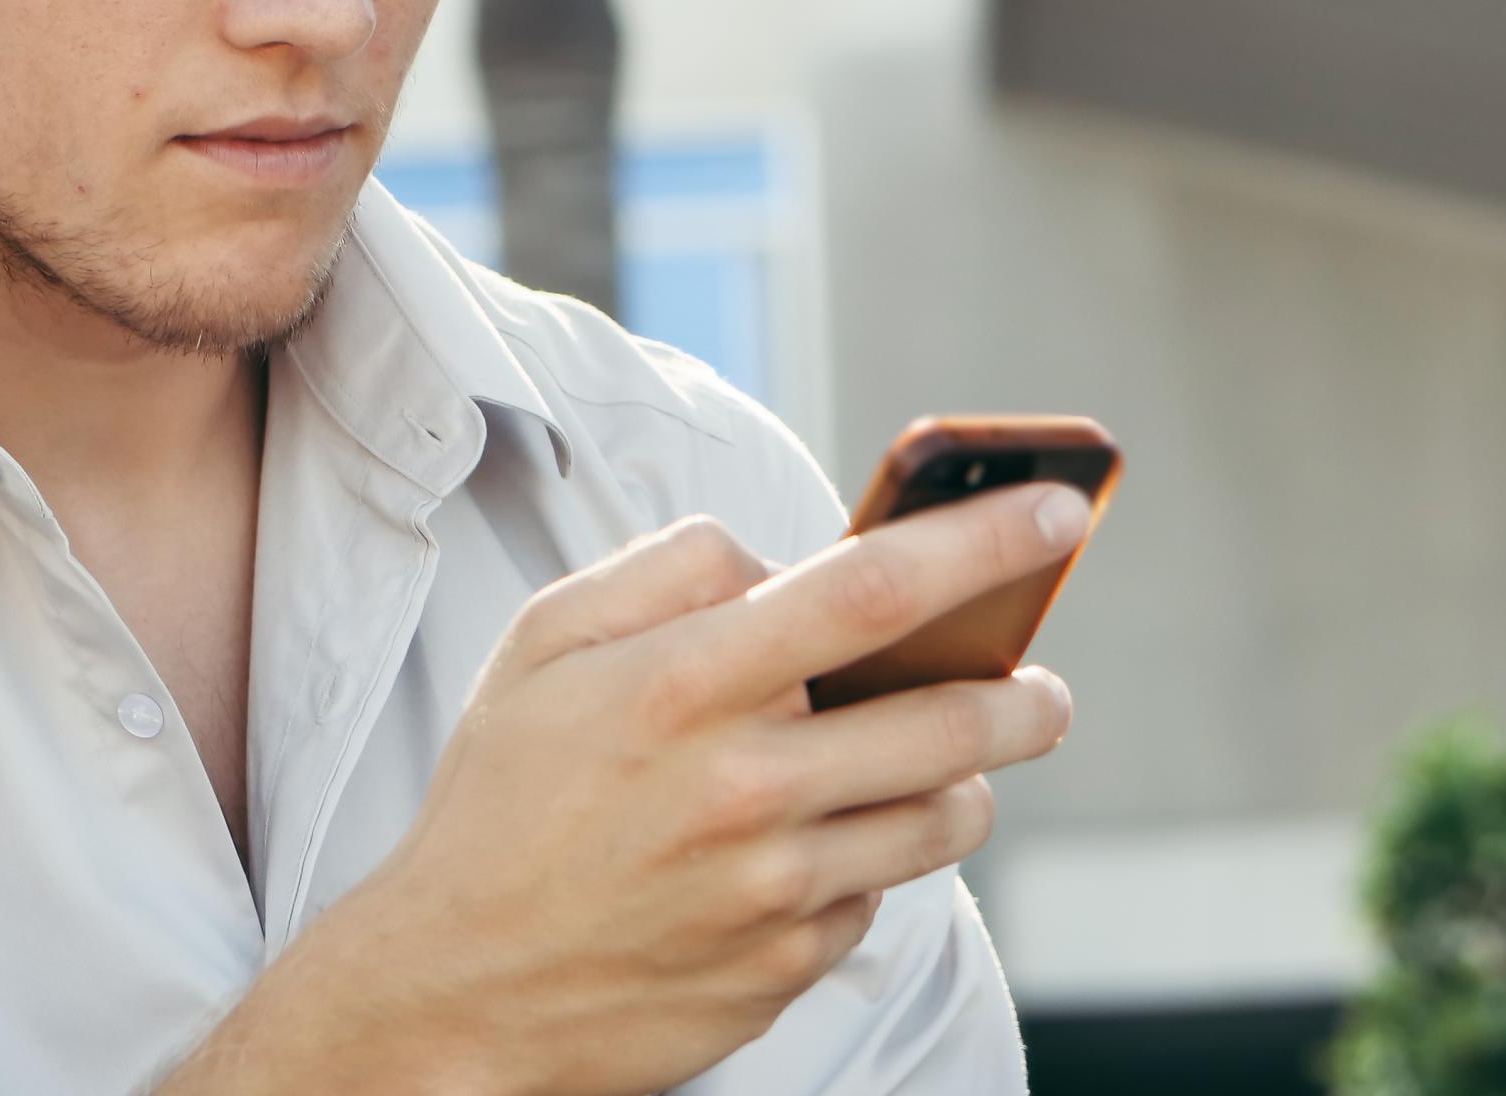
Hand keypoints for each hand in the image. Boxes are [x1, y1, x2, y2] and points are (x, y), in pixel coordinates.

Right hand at [174, 481, 1087, 1095]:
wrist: (451, 992)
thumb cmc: (501, 803)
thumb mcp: (545, 646)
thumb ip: (669, 570)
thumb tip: (782, 556)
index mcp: (682, 684)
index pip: (870, 590)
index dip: (980, 542)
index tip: (1053, 514)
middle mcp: (742, 787)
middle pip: (951, 719)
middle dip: (1026, 694)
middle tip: (1043, 684)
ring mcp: (772, 891)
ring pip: (942, 817)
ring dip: (964, 780)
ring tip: (939, 761)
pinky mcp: (784, 971)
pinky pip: (876, 897)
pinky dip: (866, 863)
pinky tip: (811, 851)